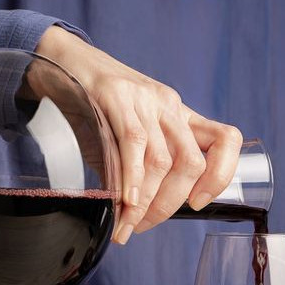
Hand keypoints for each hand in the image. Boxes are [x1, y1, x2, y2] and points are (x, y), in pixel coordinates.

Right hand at [34, 26, 242, 243]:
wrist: (59, 58)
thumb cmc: (91, 104)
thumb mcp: (124, 135)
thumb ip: (135, 168)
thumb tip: (133, 213)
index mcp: (178, 115)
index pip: (224, 140)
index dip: (221, 175)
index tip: (197, 203)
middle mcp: (168, 105)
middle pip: (189, 163)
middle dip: (168, 205)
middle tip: (141, 227)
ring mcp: (144, 99)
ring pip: (162, 161)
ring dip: (145, 203)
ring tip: (126, 225)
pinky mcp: (116, 95)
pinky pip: (133, 143)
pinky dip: (132, 180)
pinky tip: (124, 202)